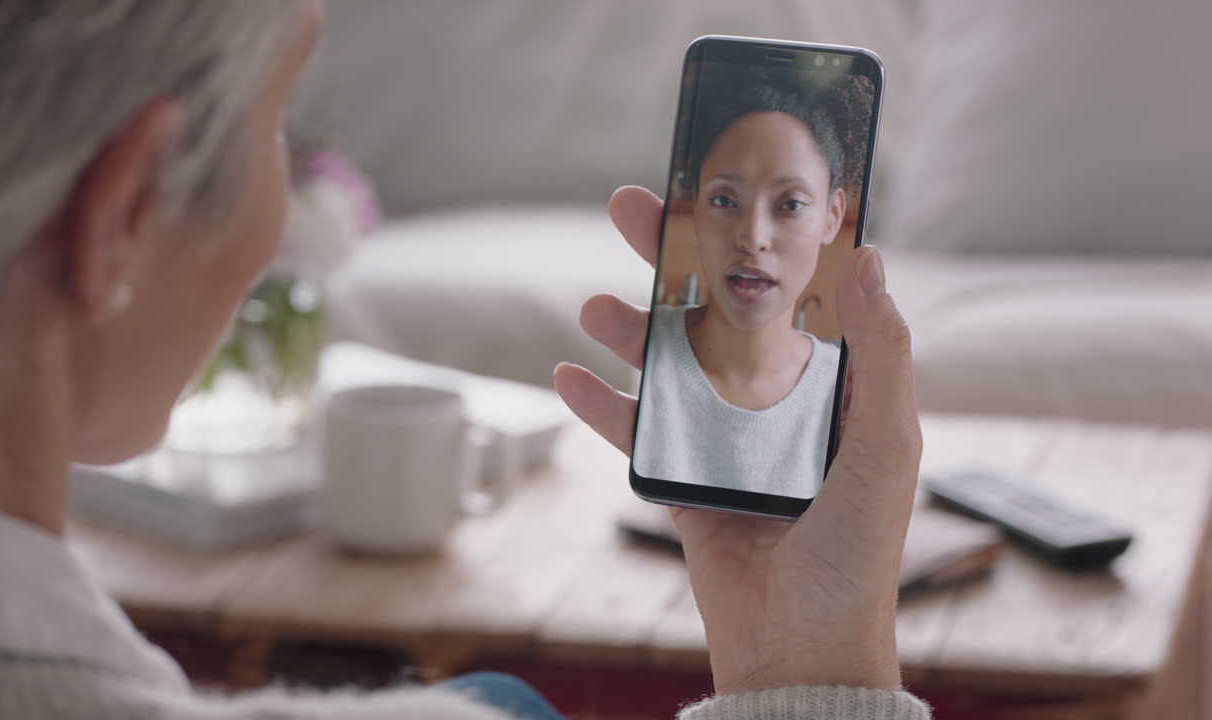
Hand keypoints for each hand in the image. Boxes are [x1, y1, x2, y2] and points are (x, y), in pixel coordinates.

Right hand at [554, 186, 921, 692]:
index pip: (782, 290)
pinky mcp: (680, 480)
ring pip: (665, 363)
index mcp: (822, 383)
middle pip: (712, 310)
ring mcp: (720, 438)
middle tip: (634, 206)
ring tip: (595, 304)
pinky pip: (634, 431)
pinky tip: (567, 376)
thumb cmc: (856, 549)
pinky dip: (599, 406)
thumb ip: (882, 353)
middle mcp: (769, 400)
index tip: (718, 187)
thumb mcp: (886, 442)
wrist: (802, 646)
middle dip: (672, 258)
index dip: (750, 238)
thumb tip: (869, 258)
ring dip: (628, 328)